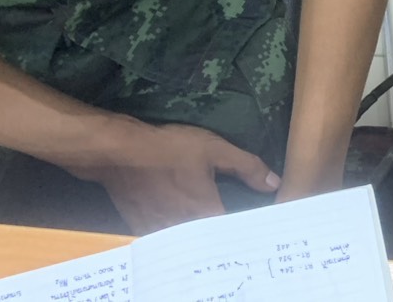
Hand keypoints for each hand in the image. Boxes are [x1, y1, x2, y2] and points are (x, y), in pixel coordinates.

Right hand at [66, 117, 280, 233]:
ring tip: (210, 232)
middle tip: (234, 231)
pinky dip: (176, 239)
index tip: (255, 231)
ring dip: (199, 241)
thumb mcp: (214, 148)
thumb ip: (246, 167)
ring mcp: (161, 234)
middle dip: (222, 239)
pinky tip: (181, 227)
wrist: (118, 154)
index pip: (233, 234)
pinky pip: (166, 241)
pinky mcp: (143, 230)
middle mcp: (185, 230)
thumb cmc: (169, 149)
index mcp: (206, 213)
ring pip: (187, 245)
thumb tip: (274, 183)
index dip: (244, 233)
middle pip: (209, 242)